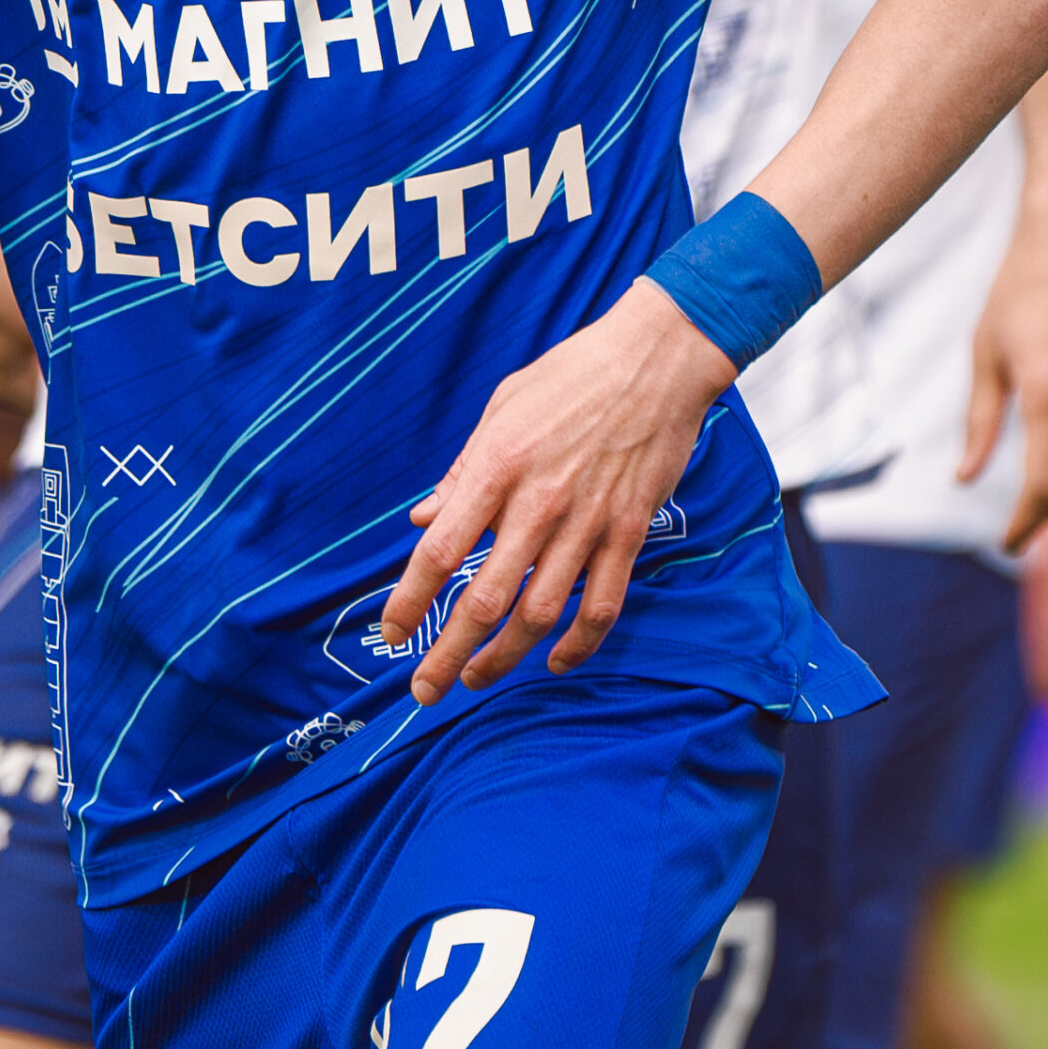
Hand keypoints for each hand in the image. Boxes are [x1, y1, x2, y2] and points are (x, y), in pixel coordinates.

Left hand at [378, 280, 735, 706]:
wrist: (655, 360)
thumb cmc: (570, 377)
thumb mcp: (501, 408)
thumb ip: (461, 472)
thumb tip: (423, 520)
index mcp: (497, 465)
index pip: (442, 550)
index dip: (411, 600)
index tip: (392, 635)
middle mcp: (539, 501)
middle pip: (485, 599)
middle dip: (449, 653)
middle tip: (425, 688)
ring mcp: (589, 521)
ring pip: (541, 614)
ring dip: (505, 657)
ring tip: (478, 678)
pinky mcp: (630, 531)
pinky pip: (603, 604)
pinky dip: (579, 643)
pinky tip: (556, 660)